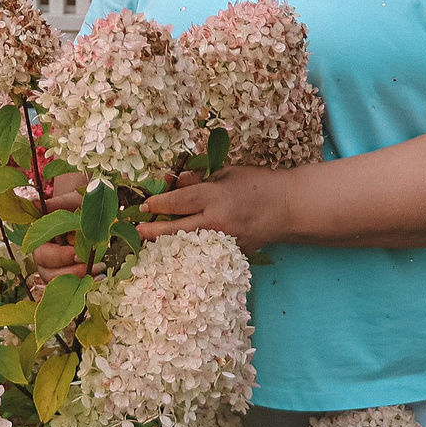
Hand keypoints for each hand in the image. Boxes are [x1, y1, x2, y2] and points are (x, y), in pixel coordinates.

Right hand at [30, 171, 92, 274]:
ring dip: (80, 281)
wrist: (86, 208)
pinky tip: (100, 277)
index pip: (43, 255)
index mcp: (39, 239)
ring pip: (59, 284)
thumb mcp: (69, 201)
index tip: (79, 255)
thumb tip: (34, 203)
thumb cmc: (76, 204)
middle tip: (95, 266)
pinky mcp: (69, 273)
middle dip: (72, 274)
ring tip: (100, 273)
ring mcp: (56, 268)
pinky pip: (73, 285)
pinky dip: (86, 283)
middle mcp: (44, 257)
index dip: (60, 257)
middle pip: (48, 274)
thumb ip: (55, 204)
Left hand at [140, 164, 288, 258]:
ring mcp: (224, 241)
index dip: (158, 204)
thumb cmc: (257, 183)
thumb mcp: (227, 172)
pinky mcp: (232, 254)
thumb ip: (199, 179)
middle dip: (153, 231)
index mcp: (214, 196)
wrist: (288, 207)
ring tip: (150, 243)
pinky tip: (178, 251)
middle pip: (175, 230)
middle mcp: (216, 221)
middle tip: (137, 231)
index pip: (177, 202)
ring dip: (168, 244)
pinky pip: (205, 253)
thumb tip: (174, 183)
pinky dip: (190, 251)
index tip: (144, 206)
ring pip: (187, 246)